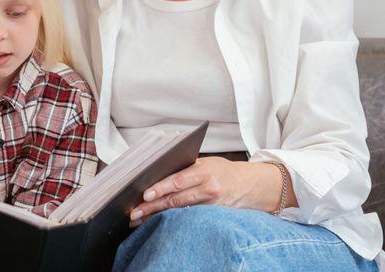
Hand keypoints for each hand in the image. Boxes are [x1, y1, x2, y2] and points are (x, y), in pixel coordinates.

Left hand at [127, 158, 290, 225]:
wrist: (250, 185)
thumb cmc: (223, 171)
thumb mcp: (206, 162)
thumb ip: (185, 167)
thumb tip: (156, 172)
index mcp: (205, 171)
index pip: (179, 180)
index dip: (161, 188)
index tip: (145, 195)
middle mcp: (209, 189)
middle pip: (176, 200)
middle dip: (153, 207)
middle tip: (135, 212)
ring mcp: (211, 205)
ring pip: (180, 212)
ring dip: (158, 216)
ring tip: (140, 220)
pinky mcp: (213, 216)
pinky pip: (188, 218)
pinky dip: (171, 220)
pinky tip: (157, 222)